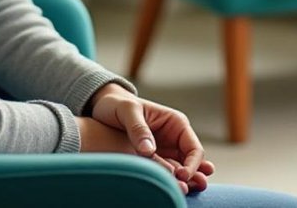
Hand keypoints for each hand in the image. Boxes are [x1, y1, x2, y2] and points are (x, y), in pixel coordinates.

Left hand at [86, 84, 212, 192]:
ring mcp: (164, 152)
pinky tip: (170, 190)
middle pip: (190, 163)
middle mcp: (174, 139)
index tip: (181, 176)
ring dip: (183, 183)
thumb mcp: (127, 111)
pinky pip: (163, 174)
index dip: (192, 164)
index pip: (194, 148)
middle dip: (192, 177)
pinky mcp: (152, 161)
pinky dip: (169, 183)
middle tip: (186, 189)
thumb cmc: (117, 104)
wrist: (102, 107)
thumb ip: (138, 129)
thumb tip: (148, 150)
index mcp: (175, 123)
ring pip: (179, 171)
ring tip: (183, 192)